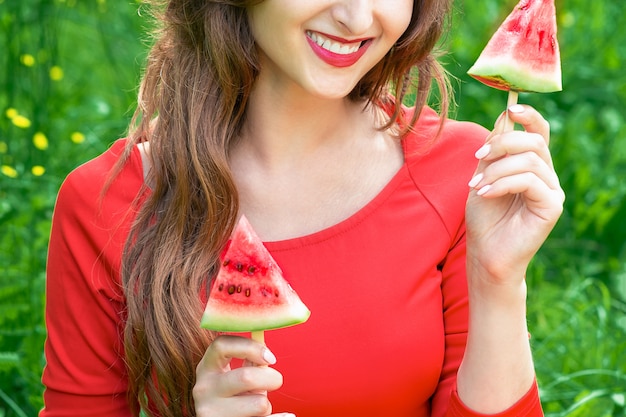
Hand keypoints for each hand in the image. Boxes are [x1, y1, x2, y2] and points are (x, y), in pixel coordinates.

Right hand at [193, 335, 292, 416]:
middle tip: (276, 381)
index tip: (270, 357)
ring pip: (259, 404)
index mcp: (206, 368)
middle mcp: (203, 389)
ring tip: (257, 406)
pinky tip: (284, 416)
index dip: (250, 347)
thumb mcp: (237, 376)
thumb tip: (265, 340)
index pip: (221, 345)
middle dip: (271, 378)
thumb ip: (250, 359)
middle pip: (246, 377)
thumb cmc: (234, 397)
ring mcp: (211, 412)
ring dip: (266, 404)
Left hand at [466, 104, 564, 283]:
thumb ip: (493, 151)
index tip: (511, 109)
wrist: (486, 253)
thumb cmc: (484, 217)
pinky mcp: (552, 206)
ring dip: (496, 170)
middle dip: (503, 144)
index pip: (539, 132)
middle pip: (534, 142)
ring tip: (476, 186)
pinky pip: (529, 181)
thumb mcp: (483, 176)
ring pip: (529, 161)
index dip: (528, 116)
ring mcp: (552, 191)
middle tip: (478, 157)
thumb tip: (504, 116)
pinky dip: (502, 183)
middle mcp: (546, 175)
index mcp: (531, 165)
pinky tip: (485, 194)